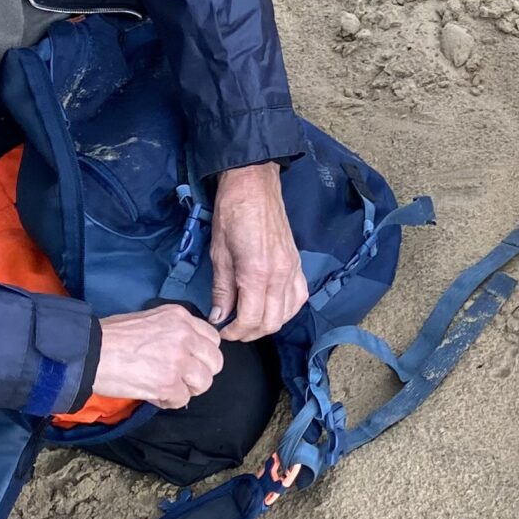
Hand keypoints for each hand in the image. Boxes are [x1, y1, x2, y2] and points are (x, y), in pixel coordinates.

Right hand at [92, 304, 222, 406]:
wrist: (89, 351)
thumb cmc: (111, 336)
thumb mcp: (150, 320)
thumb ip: (175, 332)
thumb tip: (188, 351)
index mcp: (180, 317)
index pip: (212, 339)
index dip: (202, 354)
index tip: (190, 361)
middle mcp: (184, 336)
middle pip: (215, 362)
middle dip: (199, 373)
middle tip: (180, 378)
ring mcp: (178, 361)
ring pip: (204, 383)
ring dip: (187, 389)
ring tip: (166, 386)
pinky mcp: (168, 384)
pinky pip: (182, 399)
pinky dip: (169, 401)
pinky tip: (154, 394)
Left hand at [209, 162, 310, 340]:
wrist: (254, 186)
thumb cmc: (232, 213)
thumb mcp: (219, 254)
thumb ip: (222, 290)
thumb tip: (219, 316)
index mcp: (257, 273)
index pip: (251, 319)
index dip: (235, 332)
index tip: (222, 331)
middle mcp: (280, 275)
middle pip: (272, 322)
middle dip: (250, 332)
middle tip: (233, 329)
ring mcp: (292, 270)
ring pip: (288, 314)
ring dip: (268, 323)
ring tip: (249, 320)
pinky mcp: (297, 264)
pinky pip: (299, 297)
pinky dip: (286, 310)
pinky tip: (271, 307)